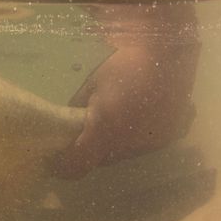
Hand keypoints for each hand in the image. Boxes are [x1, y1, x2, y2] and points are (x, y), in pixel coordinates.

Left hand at [54, 2, 199, 177]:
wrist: (167, 53)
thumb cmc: (123, 65)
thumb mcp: (91, 85)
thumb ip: (77, 110)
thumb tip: (68, 127)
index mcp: (105, 130)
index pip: (77, 166)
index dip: (62, 167)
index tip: (52, 161)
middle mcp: (130, 145)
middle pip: (100, 161)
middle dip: (88, 152)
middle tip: (79, 135)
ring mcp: (152, 144)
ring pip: (122, 155)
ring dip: (112, 145)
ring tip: (112, 121)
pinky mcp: (168, 138)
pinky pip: (143, 146)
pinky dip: (133, 138)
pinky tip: (134, 118)